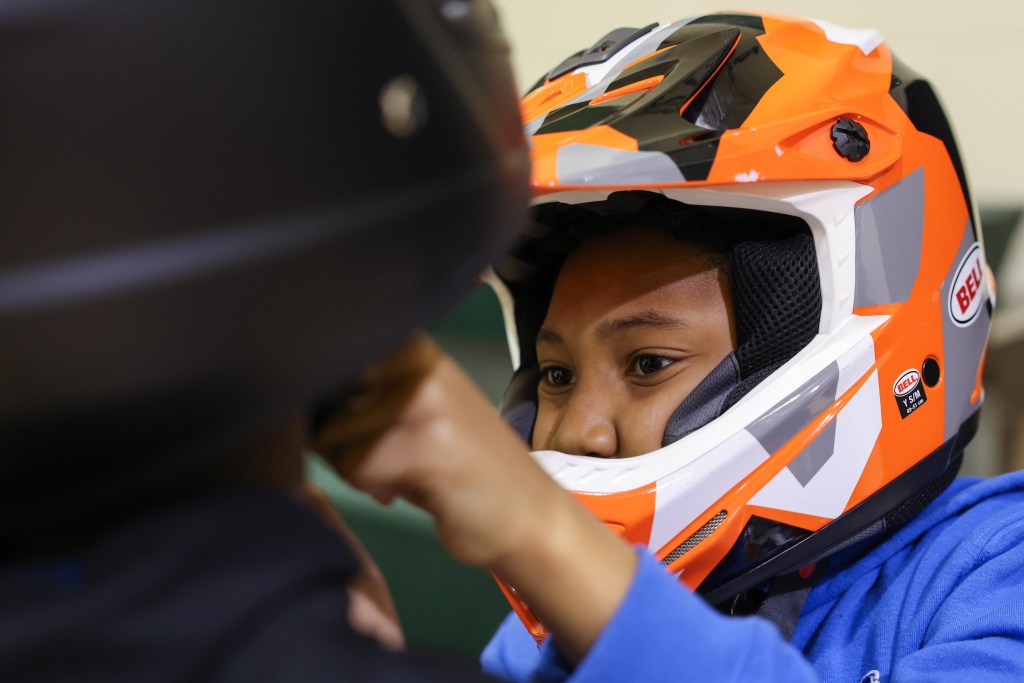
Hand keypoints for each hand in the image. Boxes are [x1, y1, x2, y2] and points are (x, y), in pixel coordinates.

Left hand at [314, 333, 637, 660]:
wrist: (530, 515)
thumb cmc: (464, 469)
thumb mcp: (418, 415)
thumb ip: (367, 399)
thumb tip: (296, 404)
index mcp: (415, 350)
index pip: (332, 359)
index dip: (325, 404)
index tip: (357, 429)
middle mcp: (420, 364)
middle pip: (324, 400)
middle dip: (338, 439)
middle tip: (383, 459)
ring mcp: (425, 401)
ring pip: (334, 436)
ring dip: (355, 467)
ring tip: (399, 474)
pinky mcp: (427, 443)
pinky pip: (356, 467)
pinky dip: (371, 488)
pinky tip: (402, 491)